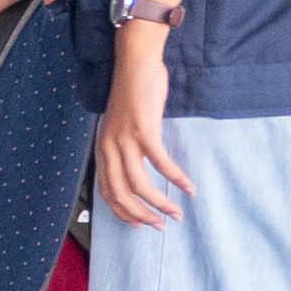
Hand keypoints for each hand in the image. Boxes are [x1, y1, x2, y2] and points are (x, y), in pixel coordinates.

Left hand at [93, 31, 189, 228]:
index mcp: (102, 149)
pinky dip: (176, 178)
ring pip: (139, 184)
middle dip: (141, 215)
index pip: (107, 191)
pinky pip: (160, 162)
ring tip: (177, 213)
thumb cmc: (133, 95)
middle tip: (162, 225)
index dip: (123, 212)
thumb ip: (125, 148)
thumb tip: (137, 170)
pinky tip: (188, 188)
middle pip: (121, 194)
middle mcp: (108, 147)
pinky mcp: (143, 130)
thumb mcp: (121, 126)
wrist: (135, 64)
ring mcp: (124, 139)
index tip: (140, 224)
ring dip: (160, 203)